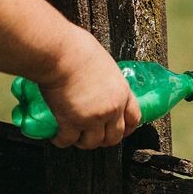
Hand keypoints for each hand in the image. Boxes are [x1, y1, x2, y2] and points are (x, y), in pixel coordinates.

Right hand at [38, 28, 141, 149]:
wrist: (61, 54)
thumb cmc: (78, 50)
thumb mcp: (105, 65)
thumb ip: (107, 81)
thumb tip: (99, 82)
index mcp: (122, 92)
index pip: (134, 118)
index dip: (128, 129)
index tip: (122, 131)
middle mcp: (111, 108)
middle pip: (115, 137)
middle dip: (105, 139)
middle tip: (95, 137)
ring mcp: (92, 117)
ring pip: (92, 143)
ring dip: (84, 142)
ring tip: (75, 137)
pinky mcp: (71, 122)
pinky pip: (68, 140)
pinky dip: (62, 141)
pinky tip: (58, 136)